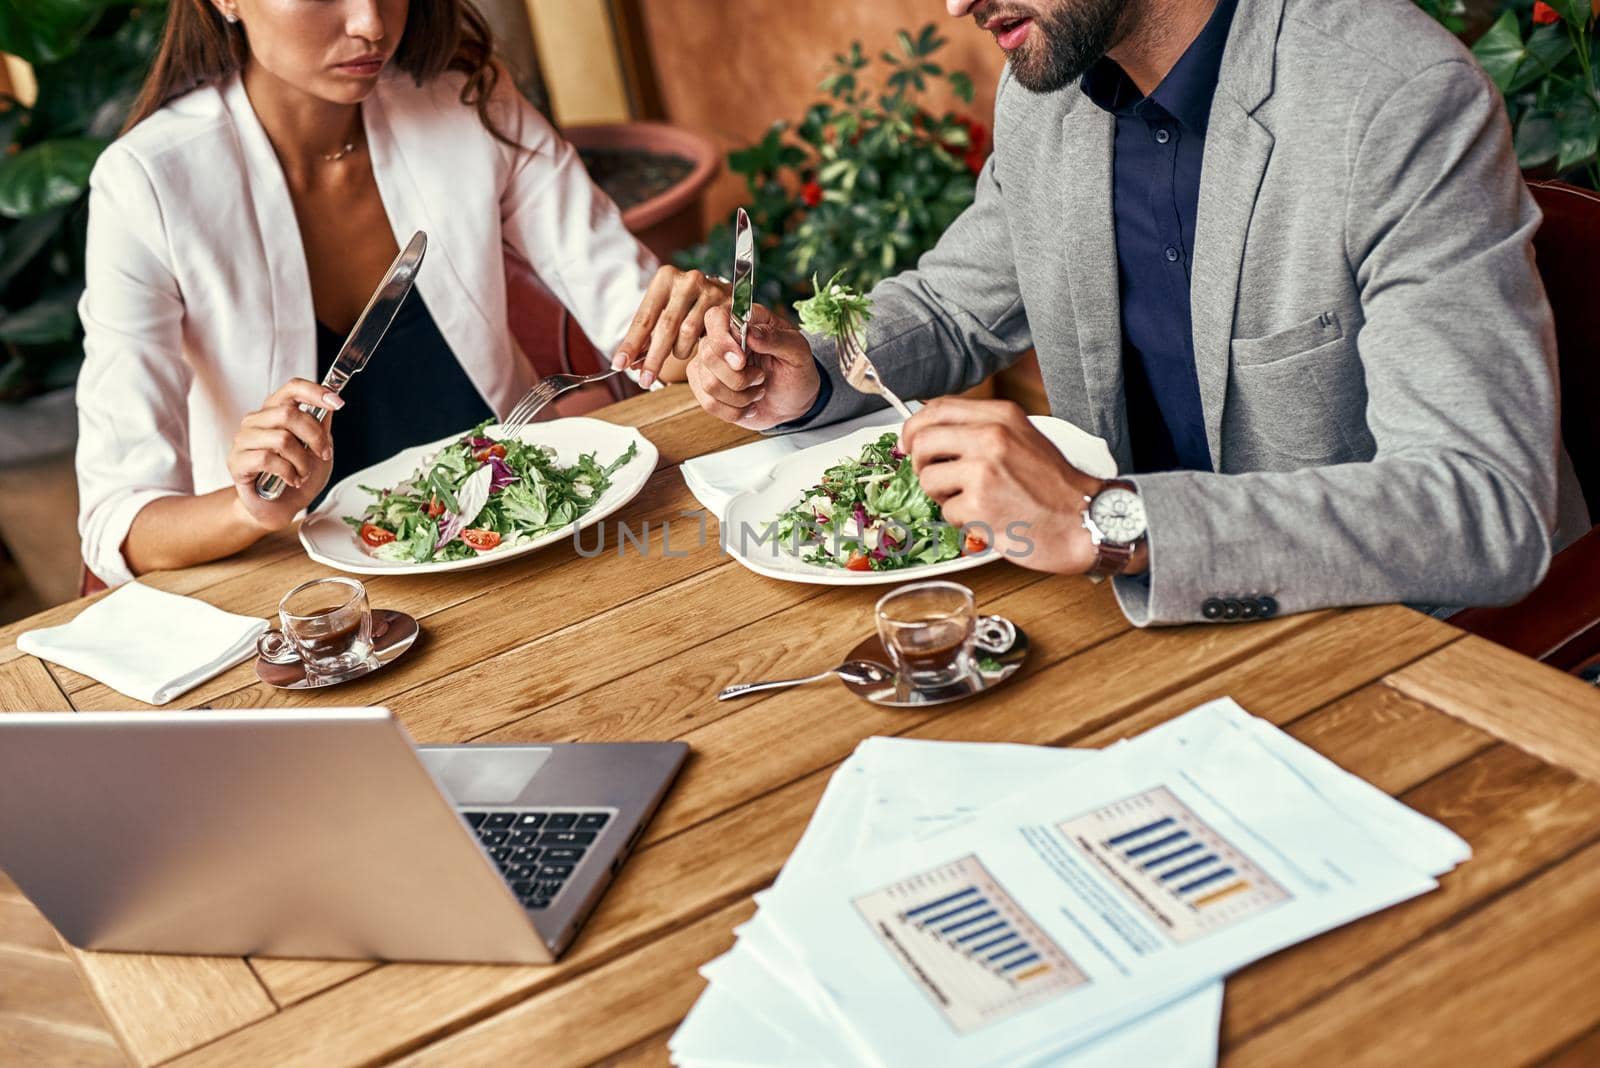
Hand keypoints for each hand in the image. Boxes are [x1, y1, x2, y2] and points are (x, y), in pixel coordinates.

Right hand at [226, 378, 342, 531]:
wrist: (279, 508)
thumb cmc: (296, 477)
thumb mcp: (319, 450)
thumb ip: (322, 427)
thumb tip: (330, 403)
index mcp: (275, 412)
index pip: (292, 388)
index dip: (316, 392)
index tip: (337, 403)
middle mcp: (257, 420)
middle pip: (288, 413)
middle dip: (314, 436)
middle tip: (322, 454)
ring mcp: (244, 439)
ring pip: (281, 438)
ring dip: (302, 460)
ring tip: (303, 473)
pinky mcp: (237, 461)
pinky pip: (267, 459)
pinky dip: (288, 472)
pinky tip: (291, 480)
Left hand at [611, 266, 730, 386]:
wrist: (728, 296)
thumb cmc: (690, 307)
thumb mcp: (666, 313)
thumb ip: (649, 336)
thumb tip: (630, 364)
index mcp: (665, 278)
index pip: (644, 317)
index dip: (631, 343)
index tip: (619, 365)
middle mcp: (688, 281)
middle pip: (665, 327)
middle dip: (653, 357)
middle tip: (644, 380)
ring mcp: (711, 291)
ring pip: (688, 333)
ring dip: (680, 351)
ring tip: (679, 352)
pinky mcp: (730, 306)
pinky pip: (711, 337)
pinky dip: (703, 350)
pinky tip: (701, 354)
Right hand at [687, 303, 820, 429]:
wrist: (793, 402)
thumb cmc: (796, 371)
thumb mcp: (798, 353)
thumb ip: (776, 339)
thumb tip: (750, 333)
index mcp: (745, 320)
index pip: (715, 318)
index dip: (723, 340)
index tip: (741, 361)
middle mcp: (722, 339)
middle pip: (708, 355)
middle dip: (739, 377)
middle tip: (761, 378)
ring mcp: (710, 364)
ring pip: (709, 383)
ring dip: (740, 397)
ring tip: (758, 391)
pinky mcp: (706, 388)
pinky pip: (709, 403)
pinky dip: (734, 411)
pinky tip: (749, 406)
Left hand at [901, 397, 1114, 573]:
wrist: (1084, 520)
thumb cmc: (1055, 486)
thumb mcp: (1023, 439)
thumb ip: (982, 430)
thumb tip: (932, 434)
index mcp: (1001, 416)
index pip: (936, 408)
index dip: (914, 428)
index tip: (909, 443)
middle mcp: (990, 437)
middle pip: (922, 441)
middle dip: (922, 464)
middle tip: (937, 479)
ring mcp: (983, 470)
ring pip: (928, 478)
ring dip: (942, 496)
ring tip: (970, 501)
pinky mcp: (979, 504)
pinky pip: (946, 511)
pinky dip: (962, 520)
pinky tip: (987, 517)